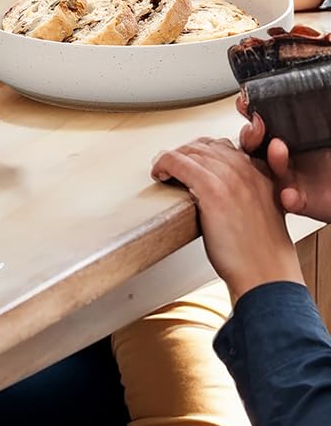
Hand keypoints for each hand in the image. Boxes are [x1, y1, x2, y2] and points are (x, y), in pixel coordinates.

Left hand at [151, 136, 303, 301]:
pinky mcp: (212, 191)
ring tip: (165, 171)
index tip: (192, 161)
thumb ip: (248, 193)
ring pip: (190, 151)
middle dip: (186, 153)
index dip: (203, 152)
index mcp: (262, 175)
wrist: (267, 279)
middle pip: (205, 146)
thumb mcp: (264, 214)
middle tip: (173, 167)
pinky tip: (159, 174)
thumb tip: (222, 185)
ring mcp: (230, 179)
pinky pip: (177, 162)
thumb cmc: (261, 255)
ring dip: (173, 158)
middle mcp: (247, 172)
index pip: (226, 147)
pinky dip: (163, 163)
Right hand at [237, 101, 330, 220]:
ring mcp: (290, 178)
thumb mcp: (327, 124)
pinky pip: (285, 201)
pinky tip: (292, 193)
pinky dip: (286, 197)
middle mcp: (287, 156)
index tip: (246, 103)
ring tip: (280, 150)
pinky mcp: (299, 201)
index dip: (251, 112)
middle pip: (254, 144)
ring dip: (270, 160)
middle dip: (251, 134)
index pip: (263, 121)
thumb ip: (321, 109)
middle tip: (258, 127)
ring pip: (265, 171)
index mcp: (292, 135)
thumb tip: (322, 85)